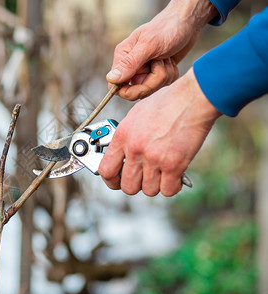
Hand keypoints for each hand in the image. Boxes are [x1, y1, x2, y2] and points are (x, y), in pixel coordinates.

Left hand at [98, 68, 221, 195]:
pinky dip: (173, 186)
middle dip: (137, 185)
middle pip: (128, 186)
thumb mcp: (136, 115)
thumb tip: (125, 155)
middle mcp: (135, 149)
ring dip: (156, 184)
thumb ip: (128, 137)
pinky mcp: (174, 164)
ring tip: (162, 172)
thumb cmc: (168, 102)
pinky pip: (168, 190)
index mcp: (123, 136)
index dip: (112, 180)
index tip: (118, 180)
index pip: (106, 170)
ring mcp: (154, 158)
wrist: (192, 98)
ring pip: (149, 190)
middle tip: (145, 177)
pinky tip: (175, 175)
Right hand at [107, 0, 216, 99]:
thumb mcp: (148, 45)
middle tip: (162, 63)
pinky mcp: (157, 73)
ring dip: (165, 75)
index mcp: (123, 58)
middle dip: (153, 81)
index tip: (145, 86)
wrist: (186, 22)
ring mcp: (144, 71)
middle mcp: (131, 66)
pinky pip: (163, 85)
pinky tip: (171, 61)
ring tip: (167, 58)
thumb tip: (110, 78)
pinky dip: (171, 74)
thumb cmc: (167, 28)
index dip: (129, 91)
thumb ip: (129, 63)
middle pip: (137, 91)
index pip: (116, 86)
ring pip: (152, 88)